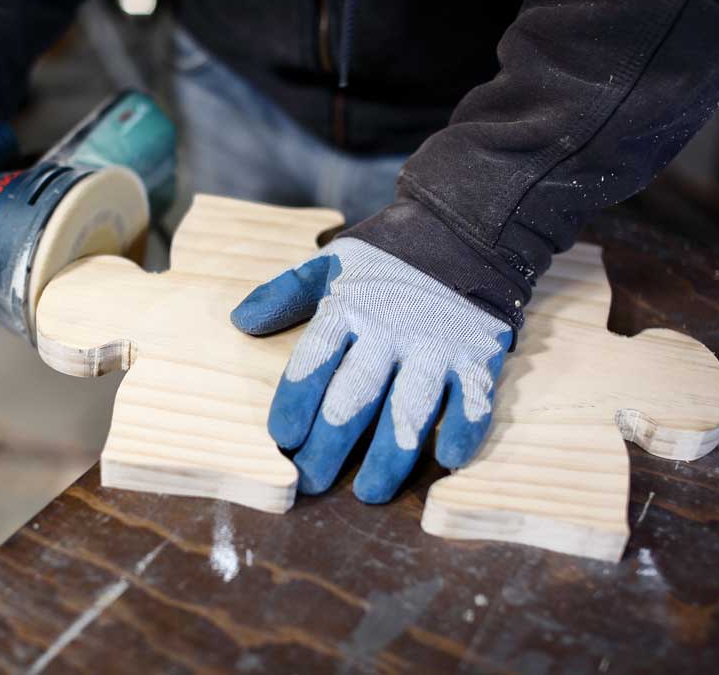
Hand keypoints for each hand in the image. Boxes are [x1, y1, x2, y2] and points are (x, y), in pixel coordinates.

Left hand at [231, 237, 511, 502]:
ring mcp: (437, 344)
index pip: (314, 361)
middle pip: (354, 396)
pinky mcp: (478, 355)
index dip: (295, 403)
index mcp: (349, 308)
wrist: (466, 228)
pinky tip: (446, 462)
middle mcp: (391, 329)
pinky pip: (472, 400)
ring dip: (390, 455)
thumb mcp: (331, 263)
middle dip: (329, 444)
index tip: (280, 440)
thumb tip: (240, 321)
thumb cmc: (388, 256)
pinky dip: (462, 430)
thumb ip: (286, 293)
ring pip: (410, 408)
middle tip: (310, 483)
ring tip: (368, 492)